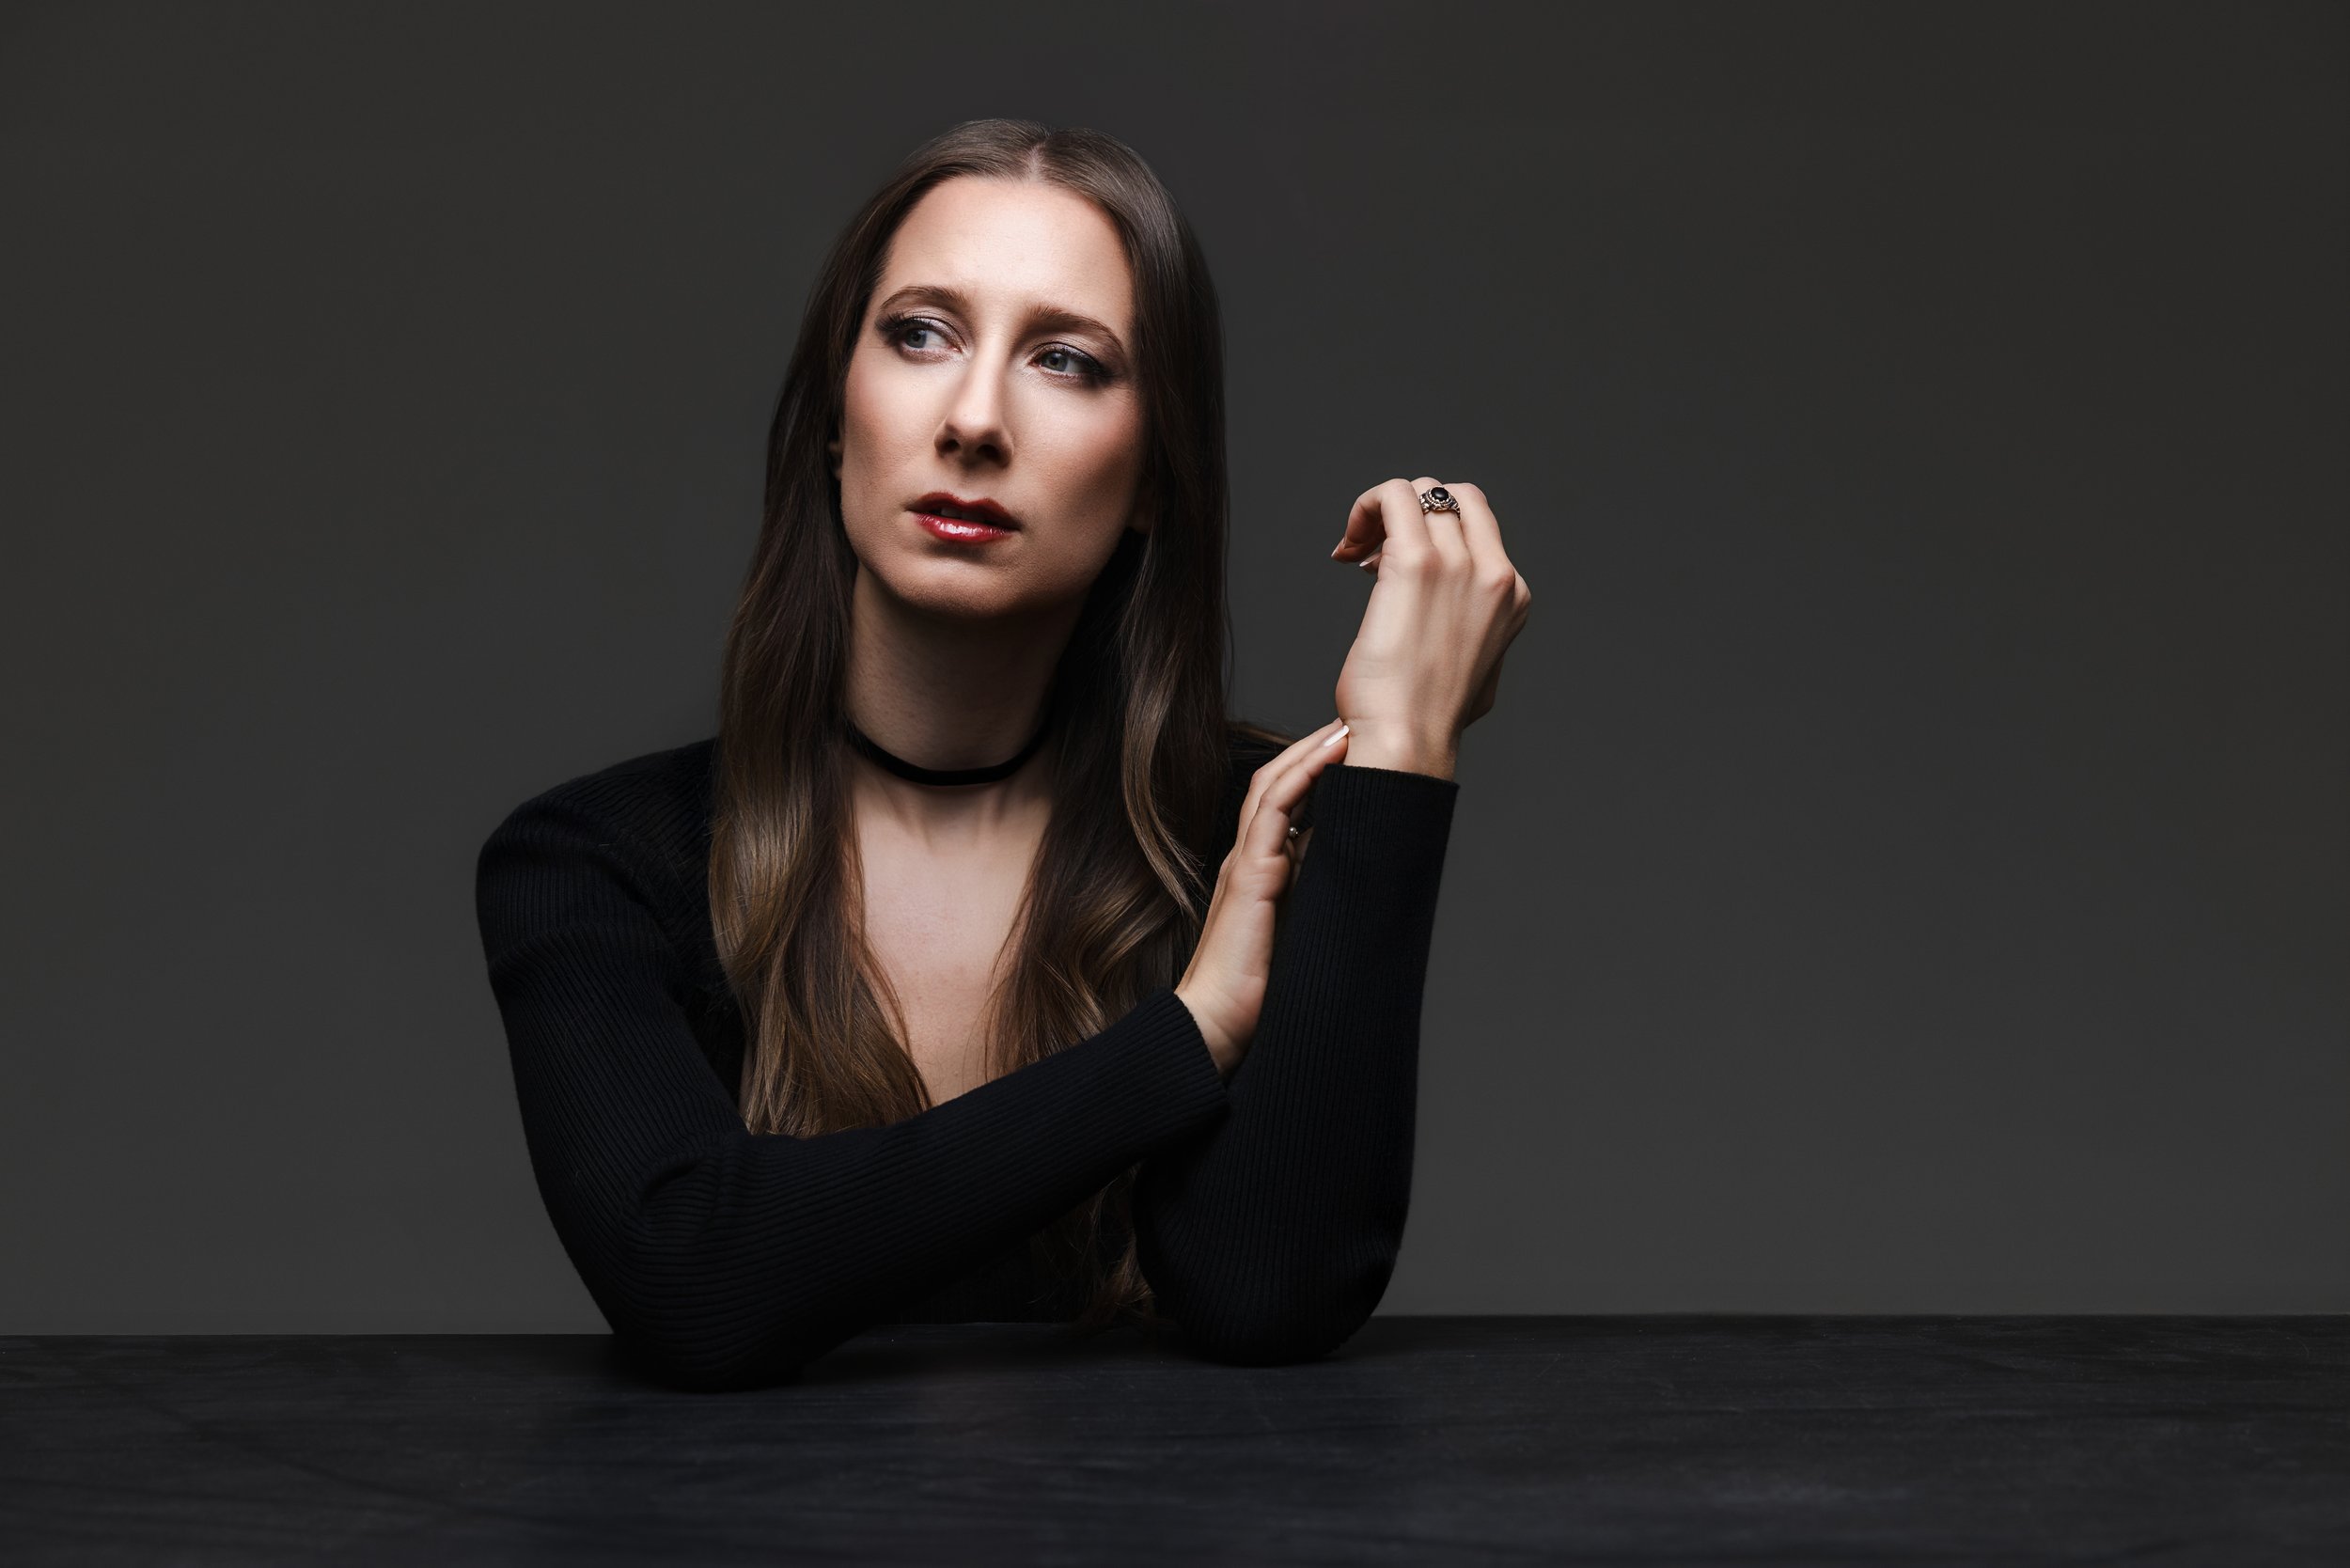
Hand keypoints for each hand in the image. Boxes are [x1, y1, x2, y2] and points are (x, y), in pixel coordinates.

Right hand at [1174, 719, 1352, 1077]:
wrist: (1216, 1028)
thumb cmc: (1255, 997)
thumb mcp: (1297, 936)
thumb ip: (1314, 904)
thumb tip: (1358, 881)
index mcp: (1261, 871)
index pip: (1287, 803)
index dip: (1317, 770)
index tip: (1353, 748)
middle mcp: (1250, 858)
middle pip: (1280, 782)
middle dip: (1315, 748)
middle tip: (1354, 719)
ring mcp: (1247, 863)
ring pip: (1277, 784)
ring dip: (1312, 749)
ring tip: (1347, 722)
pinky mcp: (1250, 875)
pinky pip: (1275, 809)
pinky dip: (1304, 774)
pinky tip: (1332, 752)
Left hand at [1328, 477, 1531, 777]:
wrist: (1409, 741)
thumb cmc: (1429, 719)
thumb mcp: (1479, 674)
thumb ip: (1477, 637)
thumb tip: (1459, 628)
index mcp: (1510, 594)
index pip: (1475, 522)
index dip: (1430, 530)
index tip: (1390, 564)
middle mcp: (1492, 573)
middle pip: (1449, 498)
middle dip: (1408, 513)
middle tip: (1370, 553)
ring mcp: (1458, 564)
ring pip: (1419, 492)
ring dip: (1380, 514)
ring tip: (1353, 552)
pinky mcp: (1415, 564)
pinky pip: (1393, 496)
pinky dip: (1365, 507)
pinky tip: (1346, 549)